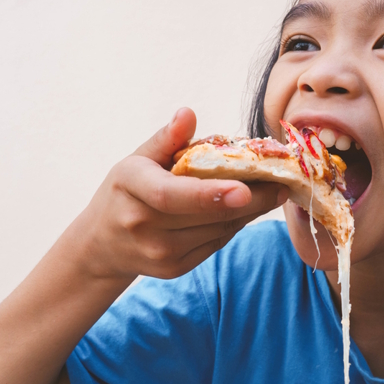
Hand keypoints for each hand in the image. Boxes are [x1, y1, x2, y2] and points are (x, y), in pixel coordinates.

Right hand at [71, 107, 287, 280]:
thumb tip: (188, 114)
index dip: (209, 194)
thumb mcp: (136, 160)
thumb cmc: (125, 192)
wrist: (102, 245)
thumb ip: (165, 139)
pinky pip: (217, 243)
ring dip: (250, 211)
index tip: (246, 188)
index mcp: (130, 188)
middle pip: (206, 215)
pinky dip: (236, 224)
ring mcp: (159, 253)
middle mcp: (142, 226)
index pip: (171, 195)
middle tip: (281, 181)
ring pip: (219, 230)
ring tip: (273, 190)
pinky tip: (249, 208)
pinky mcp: (175, 269)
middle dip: (251, 199)